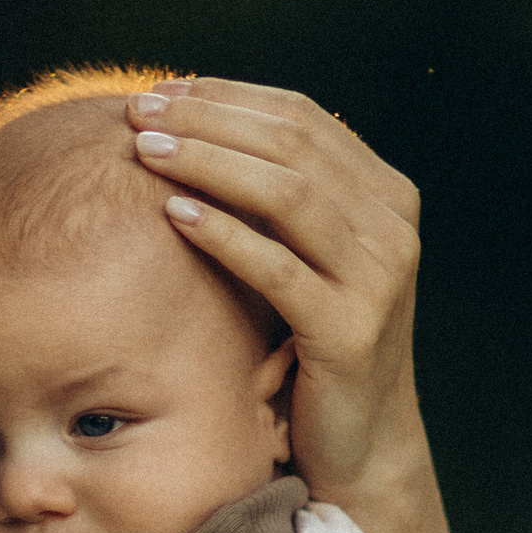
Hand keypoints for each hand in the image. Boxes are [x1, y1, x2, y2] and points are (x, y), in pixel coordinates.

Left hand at [125, 79, 426, 514]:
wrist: (361, 443)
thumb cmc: (313, 342)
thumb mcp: (307, 255)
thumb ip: (277, 195)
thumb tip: (193, 118)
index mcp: (386, 195)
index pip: (303, 116)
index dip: (227, 96)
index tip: (160, 89)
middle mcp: (393, 228)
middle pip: (292, 145)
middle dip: (209, 119)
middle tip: (139, 111)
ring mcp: (379, 280)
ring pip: (288, 195)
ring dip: (209, 163)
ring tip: (147, 150)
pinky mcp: (349, 332)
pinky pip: (278, 269)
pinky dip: (224, 234)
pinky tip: (172, 214)